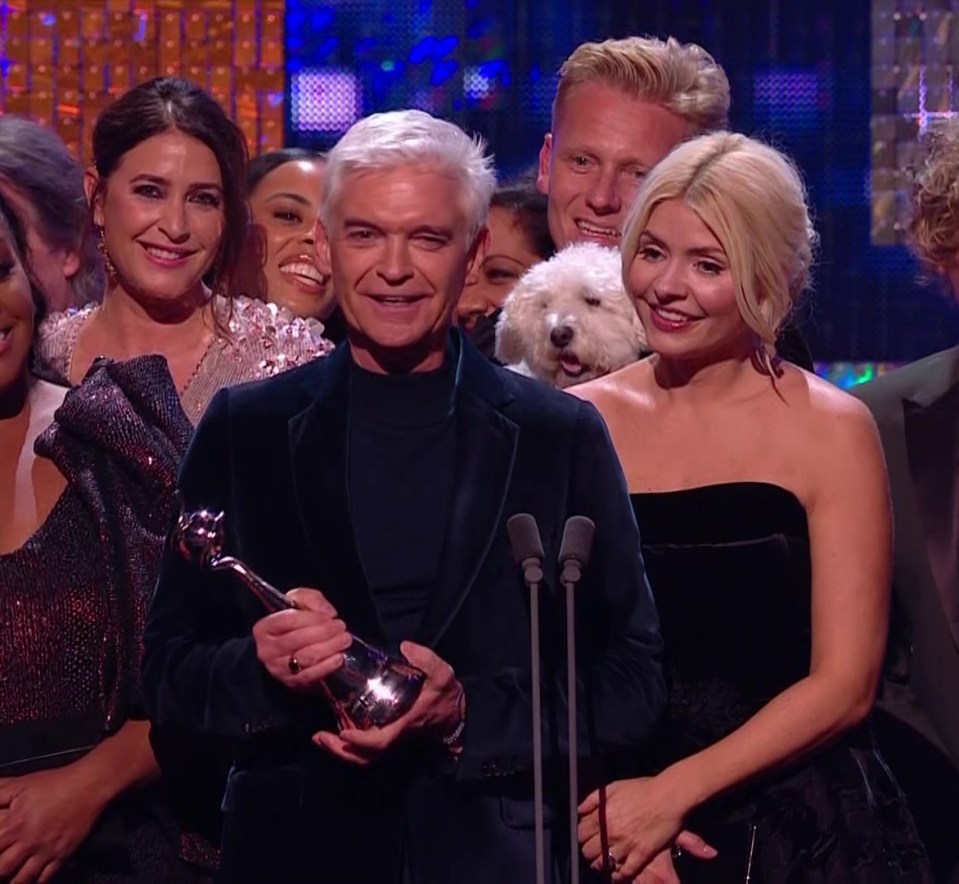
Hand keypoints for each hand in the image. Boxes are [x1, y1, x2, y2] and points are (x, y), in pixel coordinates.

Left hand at [0, 766, 105, 882]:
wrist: (89, 784)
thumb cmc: (56, 783)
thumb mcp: (21, 784)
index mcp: (15, 824)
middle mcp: (29, 841)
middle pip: (2, 869)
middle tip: (1, 867)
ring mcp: (47, 850)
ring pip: (22, 879)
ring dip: (13, 881)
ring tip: (11, 878)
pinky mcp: (63, 854)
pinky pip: (46, 877)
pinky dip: (37, 882)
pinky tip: (32, 878)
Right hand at [252, 587, 352, 690]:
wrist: (284, 649)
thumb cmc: (291, 622)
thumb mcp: (297, 602)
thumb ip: (311, 599)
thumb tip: (328, 613)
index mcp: (264, 628)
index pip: (289, 620)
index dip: (312, 617)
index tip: (330, 616)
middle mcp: (267, 650)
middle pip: (298, 639)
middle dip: (324, 632)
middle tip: (340, 626)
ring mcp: (277, 668)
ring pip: (306, 657)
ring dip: (330, 647)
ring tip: (345, 639)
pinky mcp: (290, 682)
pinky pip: (310, 675)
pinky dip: (327, 665)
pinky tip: (339, 657)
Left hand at [312, 641, 462, 765]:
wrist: (453, 713)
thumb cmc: (445, 695)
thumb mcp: (442, 674)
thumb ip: (427, 659)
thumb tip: (405, 648)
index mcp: (403, 724)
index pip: (379, 741)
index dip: (360, 741)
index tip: (343, 733)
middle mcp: (393, 735)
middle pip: (363, 757)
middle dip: (339, 751)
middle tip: (318, 737)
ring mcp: (388, 736)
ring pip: (361, 755)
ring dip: (339, 750)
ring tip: (319, 737)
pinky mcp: (384, 732)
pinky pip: (363, 747)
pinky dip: (346, 744)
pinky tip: (333, 729)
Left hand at [578, 776, 715, 880]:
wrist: (668, 796)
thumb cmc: (642, 789)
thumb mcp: (613, 787)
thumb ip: (593, 799)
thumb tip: (579, 811)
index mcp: (603, 815)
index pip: (581, 833)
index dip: (582, 836)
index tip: (587, 836)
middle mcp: (611, 832)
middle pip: (588, 851)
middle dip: (589, 850)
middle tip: (596, 848)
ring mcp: (626, 844)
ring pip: (603, 863)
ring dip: (602, 863)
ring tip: (606, 860)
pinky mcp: (642, 854)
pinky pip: (625, 872)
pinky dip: (619, 875)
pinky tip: (618, 873)